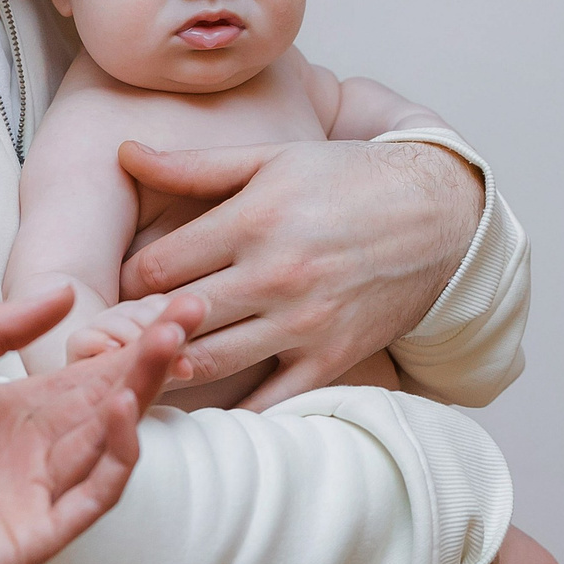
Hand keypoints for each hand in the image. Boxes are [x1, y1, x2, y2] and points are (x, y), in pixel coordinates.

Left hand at [0, 286, 201, 563]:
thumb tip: (60, 291)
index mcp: (15, 410)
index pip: (90, 372)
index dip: (131, 342)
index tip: (173, 306)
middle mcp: (37, 450)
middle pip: (111, 401)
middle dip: (151, 360)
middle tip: (187, 315)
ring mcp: (41, 494)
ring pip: (111, 444)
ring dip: (140, 397)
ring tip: (159, 350)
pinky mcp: (38, 536)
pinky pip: (93, 497)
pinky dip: (116, 457)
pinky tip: (122, 412)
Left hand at [116, 139, 482, 406]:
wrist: (440, 215)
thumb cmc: (348, 180)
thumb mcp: (271, 159)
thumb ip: (193, 165)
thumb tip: (124, 152)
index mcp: (253, 220)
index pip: (156, 267)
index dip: (131, 278)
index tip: (129, 284)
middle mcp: (275, 275)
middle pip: (174, 317)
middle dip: (141, 326)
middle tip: (124, 333)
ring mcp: (304, 323)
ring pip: (209, 362)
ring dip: (173, 365)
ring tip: (156, 360)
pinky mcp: (331, 358)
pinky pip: (268, 402)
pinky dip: (233, 411)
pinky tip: (208, 403)